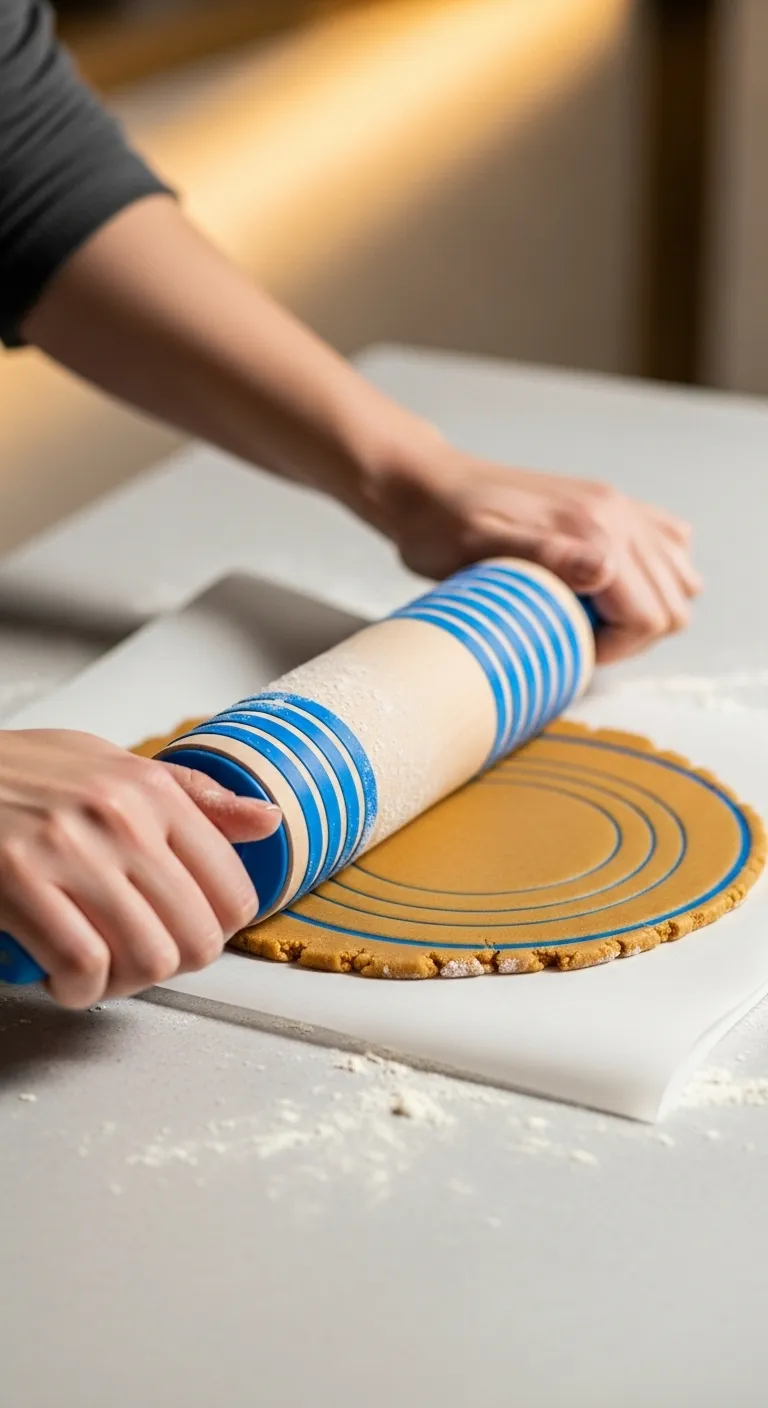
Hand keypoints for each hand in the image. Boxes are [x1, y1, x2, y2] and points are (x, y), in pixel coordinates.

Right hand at [0, 730, 280, 1008]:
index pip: (232, 891)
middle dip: (175, 966)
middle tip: (143, 959)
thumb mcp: (111, 764)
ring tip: (104, 971)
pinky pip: (83, 966)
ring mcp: (70, 851)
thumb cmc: (20, 772)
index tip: (188, 932)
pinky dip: (79, 988)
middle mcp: (121, 818)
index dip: (216, 931)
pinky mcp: (20, 882)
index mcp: (151, 790)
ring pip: (149, 959)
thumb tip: (268, 821)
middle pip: (198, 936)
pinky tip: (65, 978)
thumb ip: (193, 798)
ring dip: (127, 984)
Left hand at [369, 443, 701, 662]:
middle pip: (673, 600)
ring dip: (648, 608)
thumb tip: (605, 570)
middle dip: (635, 635)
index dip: (617, 648)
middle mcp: (617, 512)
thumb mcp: (480, 550)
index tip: (574, 649)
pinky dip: (653, 576)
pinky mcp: (608, 505)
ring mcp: (618, 505)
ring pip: (679, 576)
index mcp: (593, 527)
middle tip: (581, 637)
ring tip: (594, 615)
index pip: (650, 615)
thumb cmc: (441, 529)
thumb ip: (545, 557)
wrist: (425, 487)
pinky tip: (609, 587)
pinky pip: (667, 544)